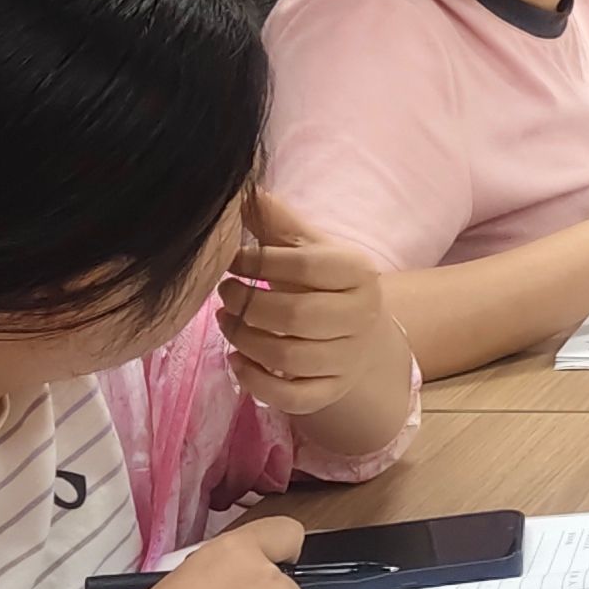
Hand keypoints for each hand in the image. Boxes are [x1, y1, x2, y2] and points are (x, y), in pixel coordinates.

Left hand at [218, 194, 409, 419]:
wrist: (361, 333)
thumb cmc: (324, 282)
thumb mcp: (309, 246)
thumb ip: (277, 222)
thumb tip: (243, 190)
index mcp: (359, 273)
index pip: (304, 266)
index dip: (258, 263)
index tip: (232, 261)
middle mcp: (362, 317)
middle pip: (296, 317)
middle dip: (248, 306)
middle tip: (225, 293)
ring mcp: (349, 359)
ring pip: (288, 359)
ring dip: (244, 340)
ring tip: (226, 322)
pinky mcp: (332, 391)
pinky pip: (292, 398)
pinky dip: (256, 382)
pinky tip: (236, 361)